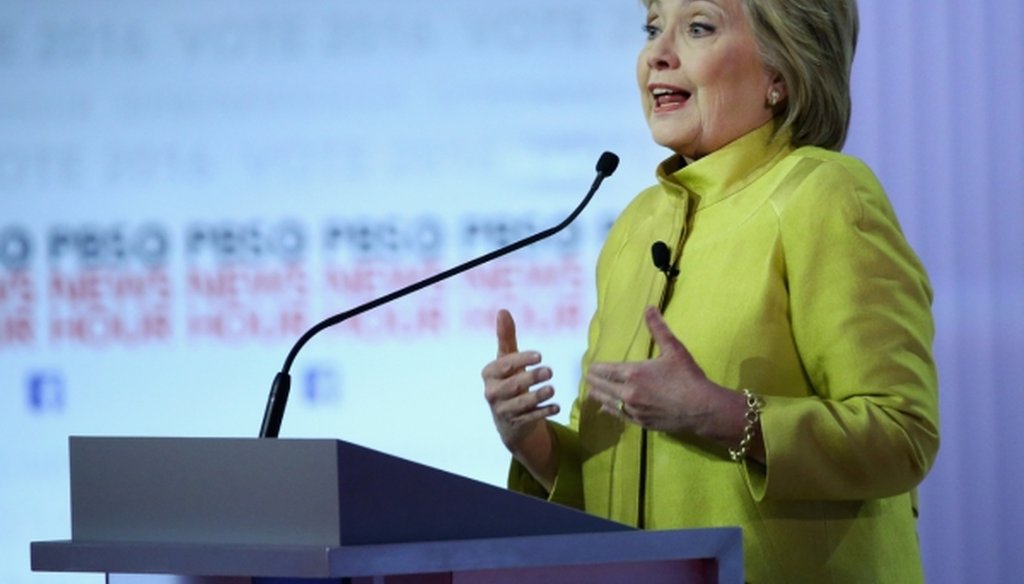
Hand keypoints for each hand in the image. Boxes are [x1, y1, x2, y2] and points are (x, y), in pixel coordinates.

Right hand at [481, 309, 559, 455]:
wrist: (508, 417)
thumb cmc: (508, 380)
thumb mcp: (506, 359)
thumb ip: (506, 337)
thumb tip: (503, 311)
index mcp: (489, 374)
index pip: (505, 365)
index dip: (522, 360)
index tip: (539, 355)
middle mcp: (492, 393)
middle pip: (512, 385)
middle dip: (531, 378)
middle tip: (550, 371)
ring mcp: (503, 410)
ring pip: (521, 404)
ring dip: (538, 396)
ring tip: (552, 389)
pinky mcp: (515, 424)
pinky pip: (530, 418)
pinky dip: (543, 412)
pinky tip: (556, 407)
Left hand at [586, 306, 721, 435]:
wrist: (701, 409)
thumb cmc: (687, 377)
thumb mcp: (674, 349)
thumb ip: (658, 329)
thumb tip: (649, 308)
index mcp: (633, 373)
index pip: (603, 370)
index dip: (594, 367)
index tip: (591, 365)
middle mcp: (627, 393)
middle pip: (600, 386)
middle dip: (593, 380)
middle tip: (588, 376)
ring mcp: (632, 410)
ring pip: (606, 402)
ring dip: (598, 394)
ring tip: (592, 390)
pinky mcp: (640, 423)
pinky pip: (618, 415)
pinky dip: (610, 409)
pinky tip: (606, 407)